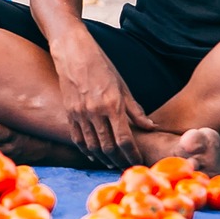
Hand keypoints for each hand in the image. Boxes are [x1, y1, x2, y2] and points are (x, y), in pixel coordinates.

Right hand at [52, 30, 155, 167]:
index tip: (138, 161)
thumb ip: (135, 109)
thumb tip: (150, 127)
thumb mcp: (122, 85)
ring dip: (104, 158)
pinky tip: (94, 154)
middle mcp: (95, 112)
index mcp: (112, 104)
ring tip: (112, 163)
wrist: (73, 52)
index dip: (132, 155)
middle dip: (119, 160)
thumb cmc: (101, 65)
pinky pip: (78, 138)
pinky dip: (86, 150)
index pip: (124, 140)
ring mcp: (80, 113)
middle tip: (126, 166)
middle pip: (108, 147)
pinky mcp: (69, 112)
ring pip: (92, 146)